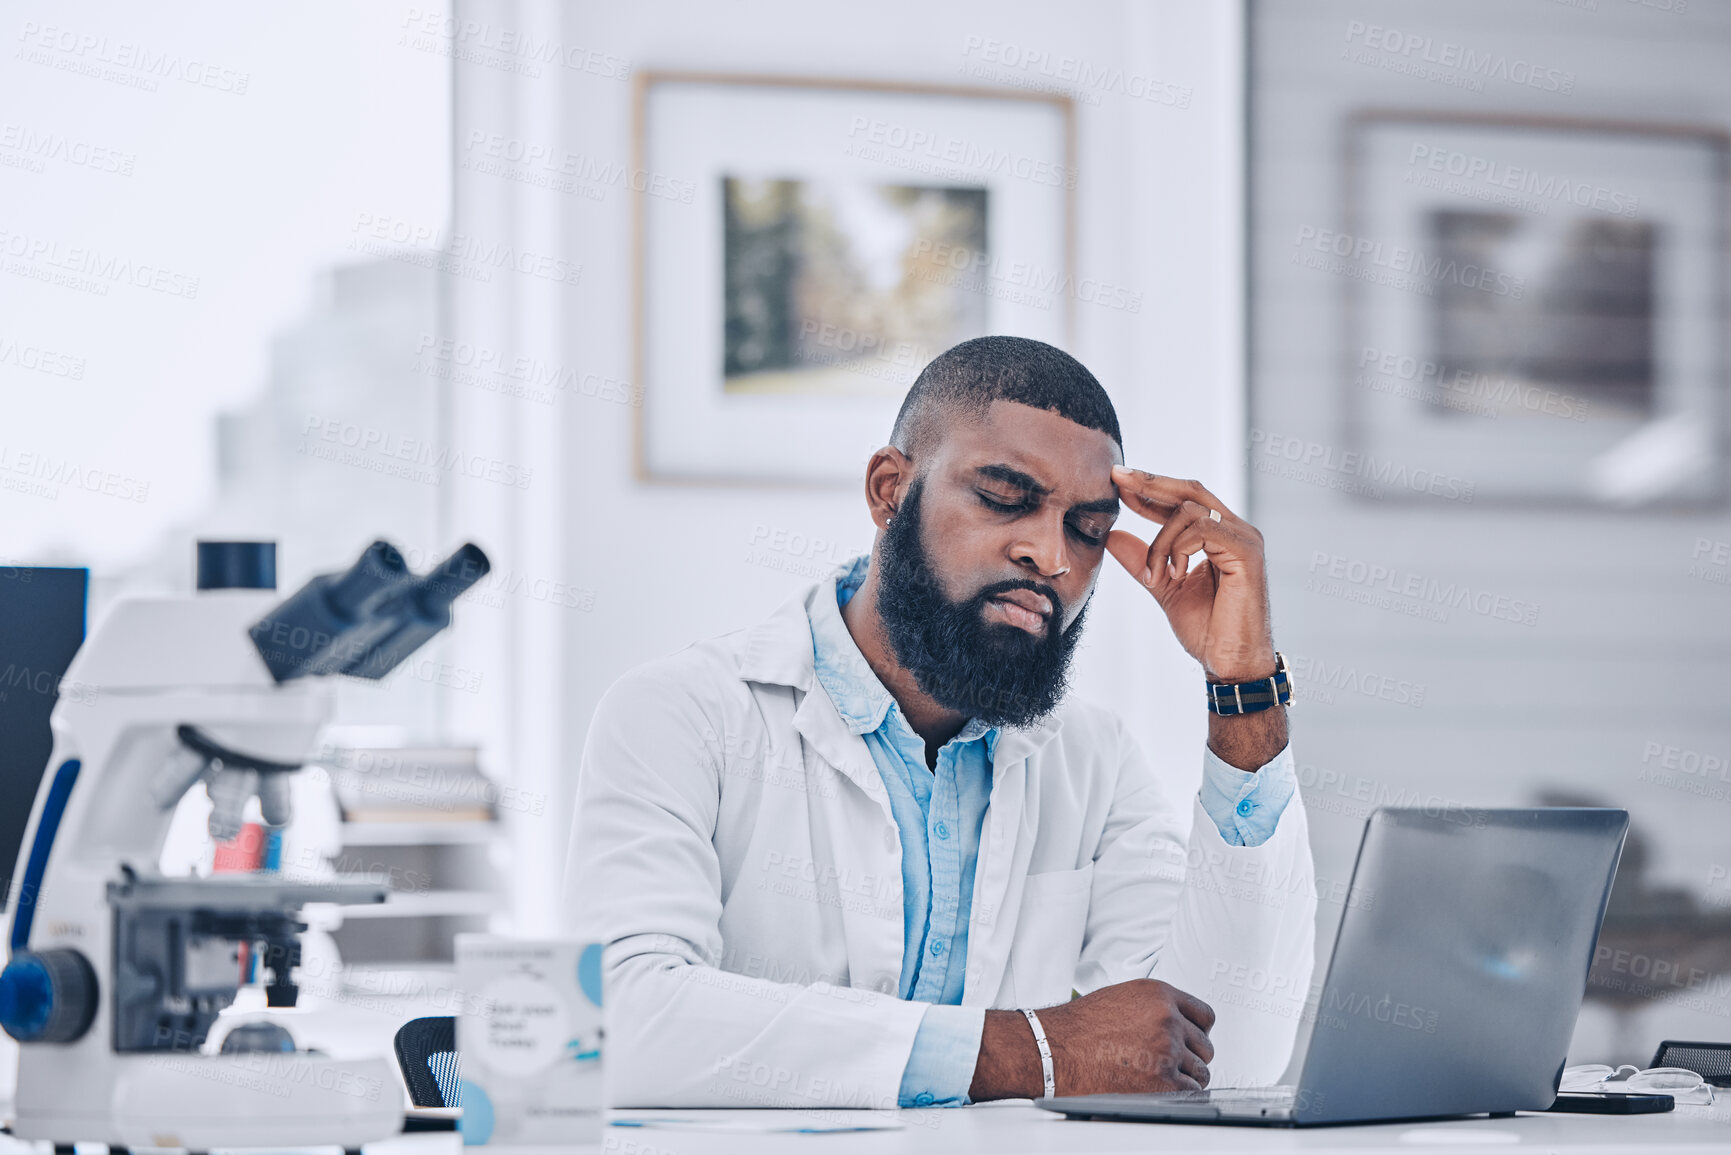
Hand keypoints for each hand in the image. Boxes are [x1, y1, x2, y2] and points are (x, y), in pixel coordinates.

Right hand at [969, 979, 1216, 1098]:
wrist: (1053, 1050)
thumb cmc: (1078, 1027)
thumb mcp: (1121, 998)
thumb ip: (1154, 1007)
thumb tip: (1177, 1024)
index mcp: (1159, 995)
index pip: (1205, 1015)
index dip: (1197, 1031)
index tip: (1191, 1040)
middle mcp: (1168, 1019)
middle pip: (1205, 1045)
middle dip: (1190, 1056)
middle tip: (1169, 1062)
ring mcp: (1168, 1050)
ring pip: (1200, 1071)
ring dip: (1185, 1078)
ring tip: (1158, 1077)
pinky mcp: (1163, 1082)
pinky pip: (1190, 1092)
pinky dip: (1178, 1096)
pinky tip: (1157, 1090)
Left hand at [1106, 467, 1274, 682]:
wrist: (1229, 662)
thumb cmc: (1208, 630)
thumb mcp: (1164, 587)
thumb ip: (1143, 560)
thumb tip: (1113, 535)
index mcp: (1220, 535)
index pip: (1183, 500)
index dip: (1150, 489)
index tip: (1117, 483)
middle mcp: (1236, 530)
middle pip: (1190, 490)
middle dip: (1150, 483)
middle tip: (1117, 480)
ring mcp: (1244, 539)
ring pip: (1190, 511)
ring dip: (1160, 541)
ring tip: (1153, 576)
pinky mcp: (1247, 553)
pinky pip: (1204, 530)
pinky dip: (1178, 549)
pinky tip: (1173, 575)